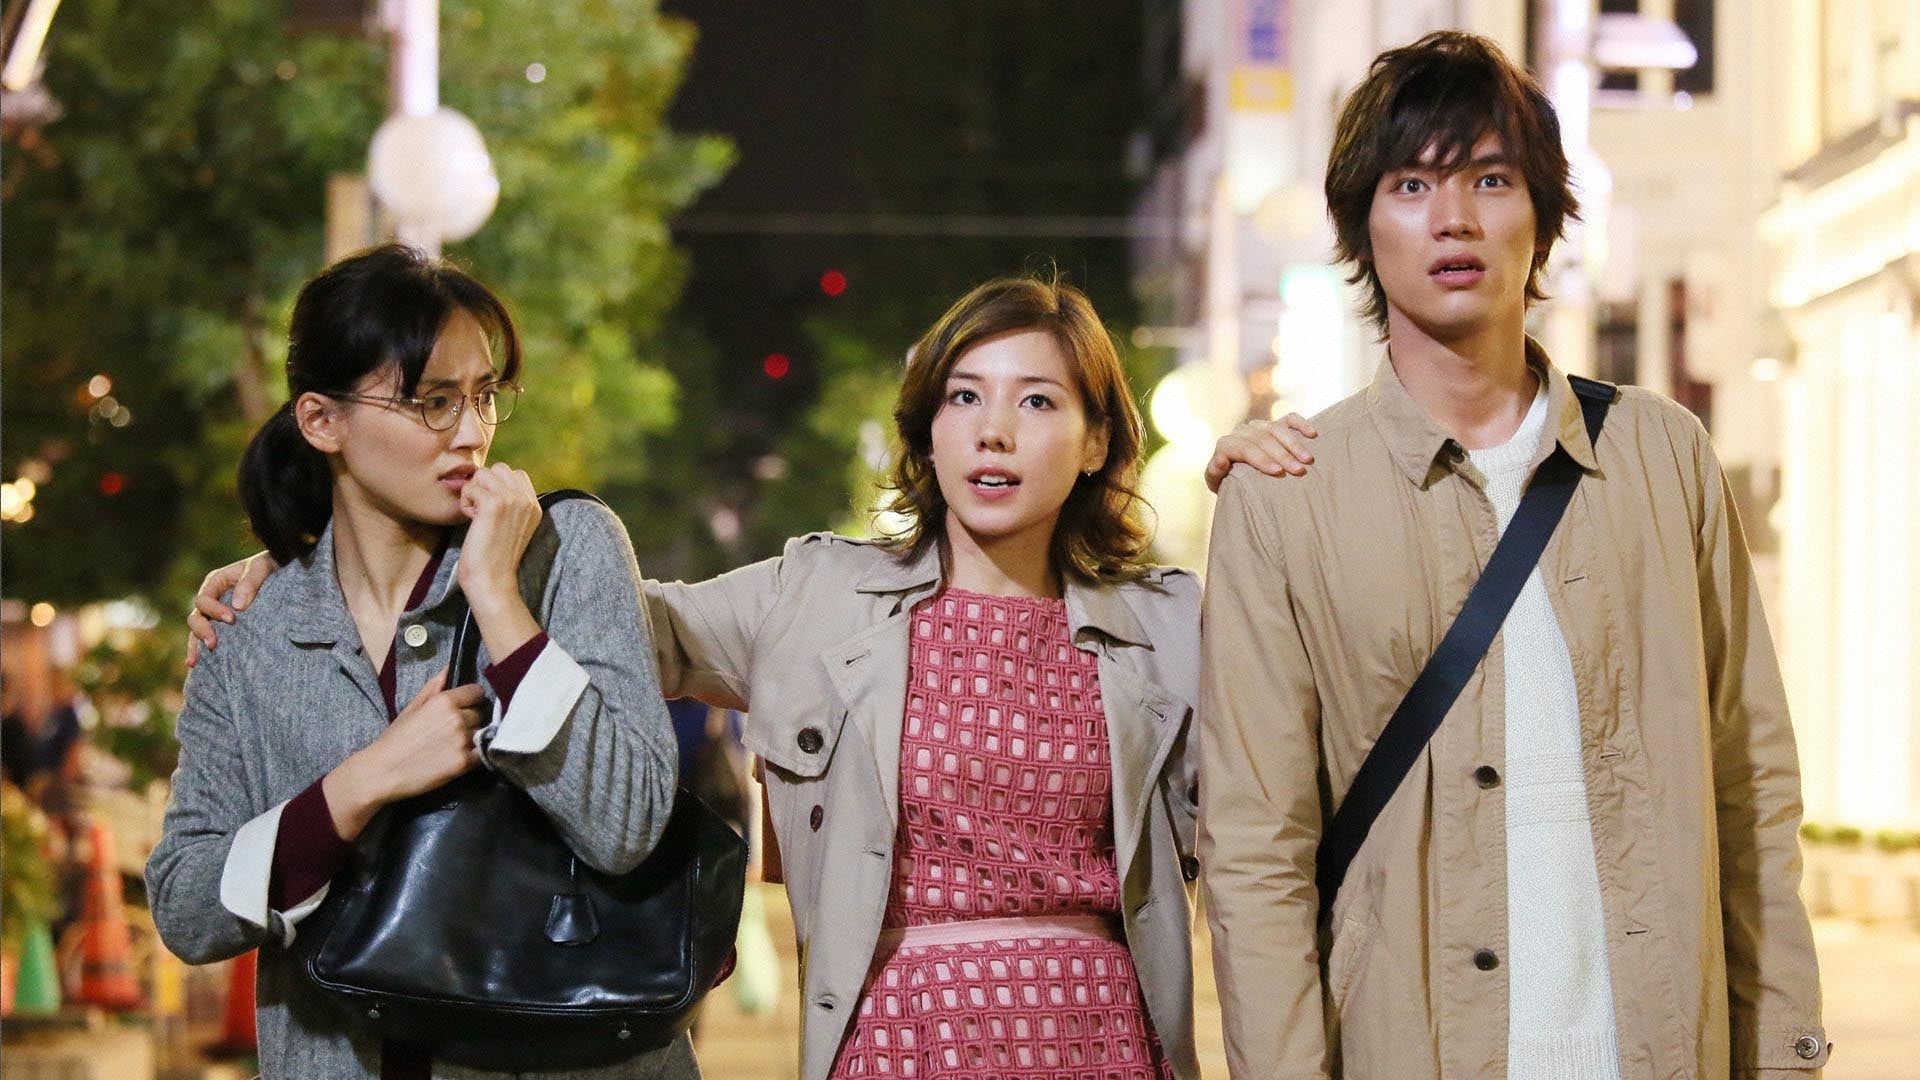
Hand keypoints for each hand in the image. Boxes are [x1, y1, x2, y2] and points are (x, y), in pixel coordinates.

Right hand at [185, 553, 279, 666]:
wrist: (281, 571)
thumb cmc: (269, 565)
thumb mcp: (261, 568)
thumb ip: (250, 582)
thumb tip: (238, 607)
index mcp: (216, 581)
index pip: (205, 599)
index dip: (214, 610)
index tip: (232, 619)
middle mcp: (212, 598)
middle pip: (196, 616)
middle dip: (202, 631)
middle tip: (213, 644)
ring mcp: (215, 614)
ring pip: (197, 630)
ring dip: (196, 645)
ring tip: (197, 662)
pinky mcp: (224, 626)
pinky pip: (208, 638)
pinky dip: (201, 650)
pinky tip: (197, 665)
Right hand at [323, 668, 486, 839]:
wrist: (382, 772)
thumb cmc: (395, 739)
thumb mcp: (412, 707)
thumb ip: (433, 687)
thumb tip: (449, 668)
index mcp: (444, 701)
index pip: (476, 692)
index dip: (472, 699)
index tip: (466, 706)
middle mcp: (457, 718)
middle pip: (481, 713)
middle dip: (472, 718)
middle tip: (457, 729)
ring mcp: (462, 740)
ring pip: (483, 732)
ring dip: (474, 737)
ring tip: (457, 744)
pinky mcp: (464, 762)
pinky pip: (482, 753)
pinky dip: (476, 754)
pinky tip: (461, 756)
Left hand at [454, 463, 541, 614]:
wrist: (493, 580)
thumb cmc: (495, 558)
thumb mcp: (513, 528)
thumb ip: (511, 505)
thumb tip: (490, 483)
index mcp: (535, 505)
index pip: (516, 474)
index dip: (497, 485)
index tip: (491, 510)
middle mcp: (526, 500)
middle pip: (499, 468)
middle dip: (485, 484)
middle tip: (481, 509)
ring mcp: (512, 499)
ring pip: (483, 474)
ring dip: (473, 491)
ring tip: (475, 514)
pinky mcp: (494, 504)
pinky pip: (471, 487)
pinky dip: (465, 502)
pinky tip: (471, 520)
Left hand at [1205, 412, 1318, 492]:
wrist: (1237, 476)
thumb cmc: (1227, 483)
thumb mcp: (1217, 482)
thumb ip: (1215, 472)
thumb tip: (1222, 459)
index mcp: (1226, 444)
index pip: (1245, 448)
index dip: (1261, 459)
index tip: (1278, 472)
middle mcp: (1242, 431)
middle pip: (1263, 439)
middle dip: (1282, 455)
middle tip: (1299, 470)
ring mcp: (1260, 426)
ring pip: (1277, 429)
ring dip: (1294, 444)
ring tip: (1308, 460)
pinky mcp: (1275, 424)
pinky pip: (1289, 418)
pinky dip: (1301, 424)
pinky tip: (1312, 434)